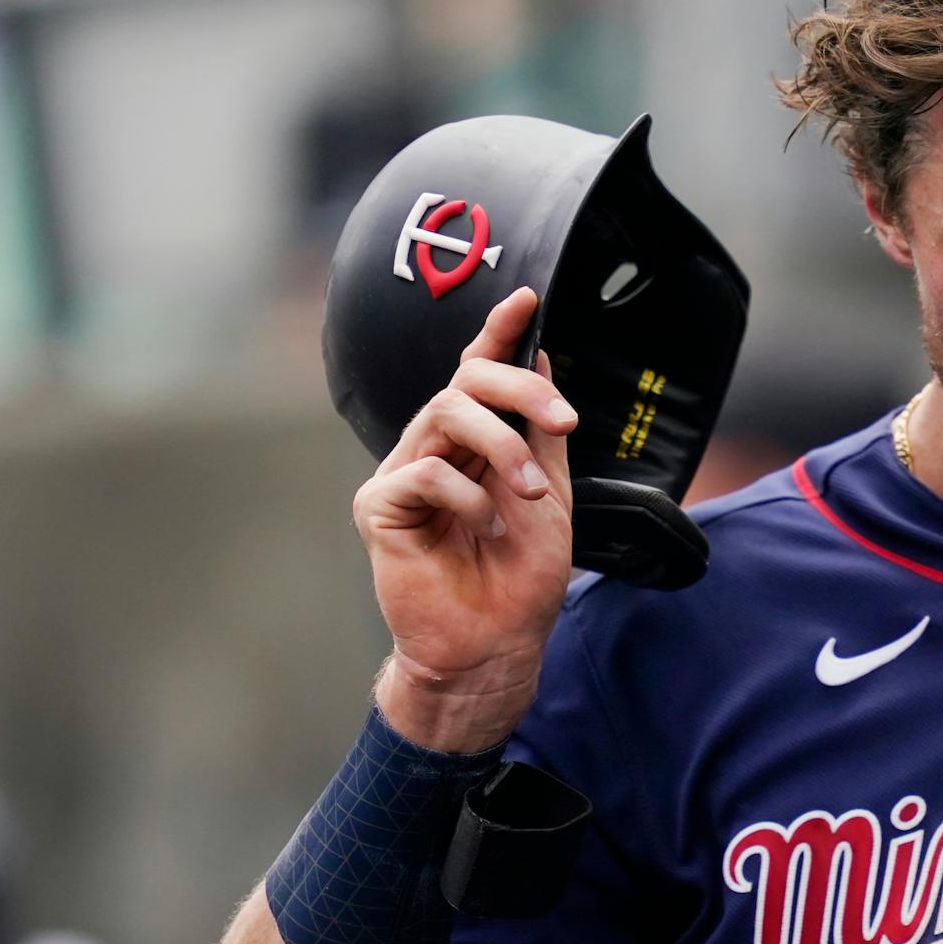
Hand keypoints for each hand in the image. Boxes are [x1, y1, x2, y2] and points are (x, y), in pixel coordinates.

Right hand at [351, 288, 579, 750]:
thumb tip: (542, 359)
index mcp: (472, 443)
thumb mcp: (548, 492)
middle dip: (520, 391)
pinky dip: (469, 497)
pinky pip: (425, 472)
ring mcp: (402, 474)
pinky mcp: (379, 507)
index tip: (527, 299)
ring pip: (447, 415)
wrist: (495, 645)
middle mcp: (432, 449)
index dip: (498, 333)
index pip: (478, 374)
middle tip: (562, 424)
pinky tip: (486, 530)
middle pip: (465, 383)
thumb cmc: (519, 577)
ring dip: (504, 447)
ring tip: (530, 492)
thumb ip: (540, 431)